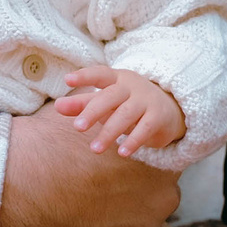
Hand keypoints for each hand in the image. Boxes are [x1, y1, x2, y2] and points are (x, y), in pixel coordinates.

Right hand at [0, 107, 177, 226]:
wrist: (20, 178)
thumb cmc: (50, 142)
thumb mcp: (86, 119)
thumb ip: (107, 120)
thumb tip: (103, 110)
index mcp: (158, 162)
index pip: (166, 170)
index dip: (144, 172)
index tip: (124, 174)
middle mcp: (160, 199)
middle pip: (163, 202)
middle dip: (141, 201)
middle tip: (109, 197)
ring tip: (105, 226)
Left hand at [53, 66, 185, 156]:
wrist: (168, 109)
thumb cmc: (128, 103)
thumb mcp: (106, 101)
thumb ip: (82, 104)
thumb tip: (57, 106)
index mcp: (116, 79)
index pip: (100, 74)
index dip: (84, 76)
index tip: (67, 80)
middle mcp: (132, 87)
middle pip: (110, 96)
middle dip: (93, 111)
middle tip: (77, 127)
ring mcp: (146, 100)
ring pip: (126, 114)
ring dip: (109, 132)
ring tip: (95, 149)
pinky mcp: (158, 116)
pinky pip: (145, 128)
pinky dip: (134, 141)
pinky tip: (122, 153)